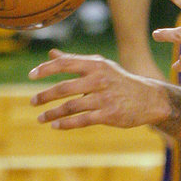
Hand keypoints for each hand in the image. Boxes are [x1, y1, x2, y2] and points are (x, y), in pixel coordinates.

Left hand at [28, 49, 170, 128]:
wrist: (149, 99)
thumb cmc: (120, 81)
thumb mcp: (101, 67)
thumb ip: (75, 61)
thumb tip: (51, 54)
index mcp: (97, 65)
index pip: (66, 63)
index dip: (46, 69)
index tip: (31, 76)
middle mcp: (100, 79)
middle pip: (64, 88)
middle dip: (45, 96)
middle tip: (32, 102)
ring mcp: (104, 98)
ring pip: (71, 107)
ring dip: (52, 114)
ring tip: (40, 118)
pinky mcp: (109, 115)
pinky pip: (82, 120)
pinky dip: (66, 124)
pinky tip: (55, 126)